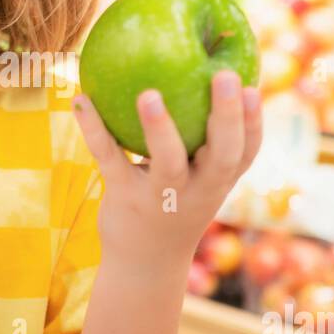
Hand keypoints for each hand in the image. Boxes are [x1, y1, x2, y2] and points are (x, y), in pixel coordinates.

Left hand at [72, 70, 261, 268]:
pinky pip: (111, 158)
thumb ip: (205, 141)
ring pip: (167, 162)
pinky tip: (81, 99)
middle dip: (227, 116)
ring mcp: (162, 196)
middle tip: (225, 75)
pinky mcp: (125, 197)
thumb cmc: (176, 205)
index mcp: (218, 180)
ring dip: (160, 128)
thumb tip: (201, 69)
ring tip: (149, 94)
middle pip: (222, 154)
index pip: (246, 151)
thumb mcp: (198, 180)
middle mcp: (198, 190)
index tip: (251, 86)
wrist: (145, 263)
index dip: (253, 120)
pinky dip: (94, 129)